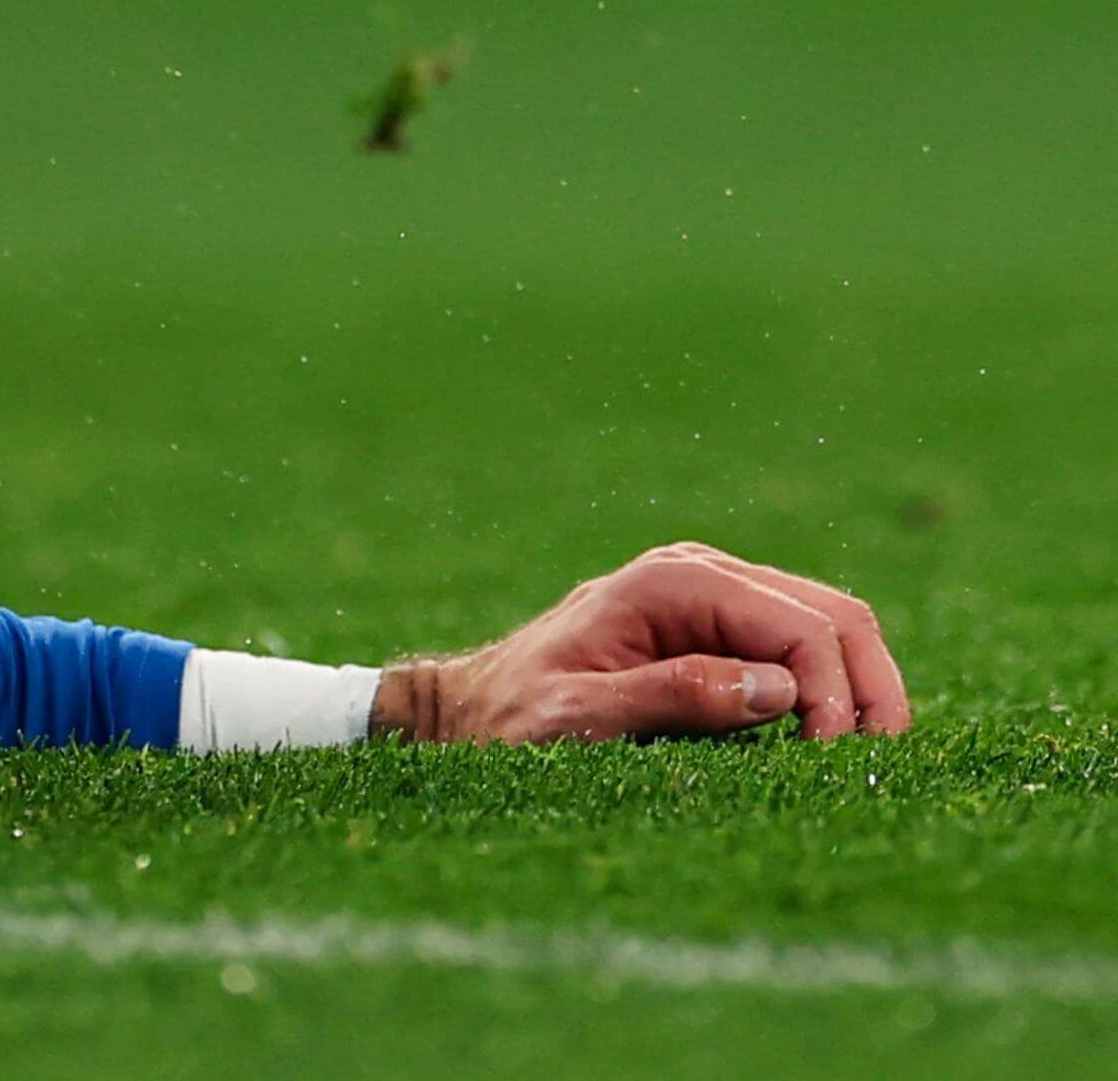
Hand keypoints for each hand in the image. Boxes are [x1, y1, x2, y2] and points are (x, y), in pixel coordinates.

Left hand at [377, 541, 913, 743]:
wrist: (468, 708)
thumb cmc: (510, 717)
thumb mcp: (580, 718)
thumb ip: (673, 697)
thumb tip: (779, 691)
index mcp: (671, 582)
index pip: (800, 626)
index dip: (835, 695)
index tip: (829, 763)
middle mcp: (701, 573)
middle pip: (836, 616)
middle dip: (870, 690)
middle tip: (873, 768)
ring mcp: (715, 596)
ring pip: (831, 627)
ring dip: (859, 692)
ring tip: (856, 764)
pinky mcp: (720, 629)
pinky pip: (800, 649)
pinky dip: (831, 692)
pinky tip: (825, 745)